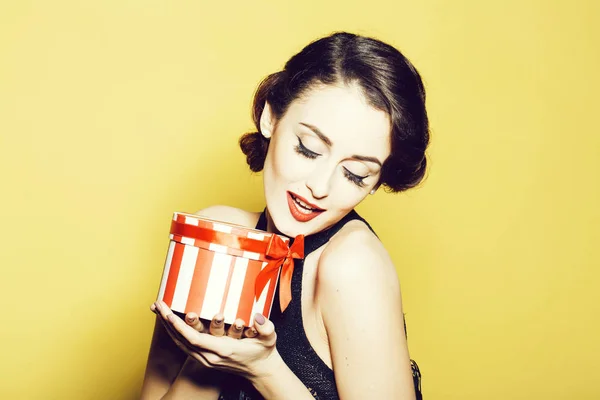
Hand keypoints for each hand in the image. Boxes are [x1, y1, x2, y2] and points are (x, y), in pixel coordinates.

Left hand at [152, 301, 279, 378]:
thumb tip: (257, 317)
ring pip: (180, 344)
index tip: (168, 313)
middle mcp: (210, 357)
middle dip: (167, 322)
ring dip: (167, 327)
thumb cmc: (264, 351)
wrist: (261, 370)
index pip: (195, 339)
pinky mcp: (204, 359)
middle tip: (157, 305)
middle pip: (182, 340)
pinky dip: (174, 334)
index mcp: (223, 350)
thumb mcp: (269, 338)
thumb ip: (265, 327)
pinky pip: (184, 346)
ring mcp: (206, 359)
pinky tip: (168, 324)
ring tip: (158, 311)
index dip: (179, 327)